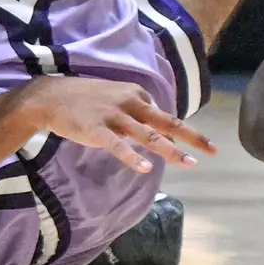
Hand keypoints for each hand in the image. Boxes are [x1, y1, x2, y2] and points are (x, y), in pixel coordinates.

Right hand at [19, 76, 215, 173]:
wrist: (50, 96)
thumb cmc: (85, 99)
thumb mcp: (115, 98)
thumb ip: (137, 113)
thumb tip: (158, 132)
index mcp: (136, 95)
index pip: (163, 116)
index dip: (180, 133)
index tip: (195, 146)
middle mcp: (130, 103)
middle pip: (167, 122)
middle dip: (192, 137)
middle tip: (213, 150)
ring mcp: (114, 116)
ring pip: (148, 135)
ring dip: (170, 150)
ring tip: (189, 163)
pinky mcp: (97, 130)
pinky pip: (118, 146)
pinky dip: (132, 157)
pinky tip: (144, 169)